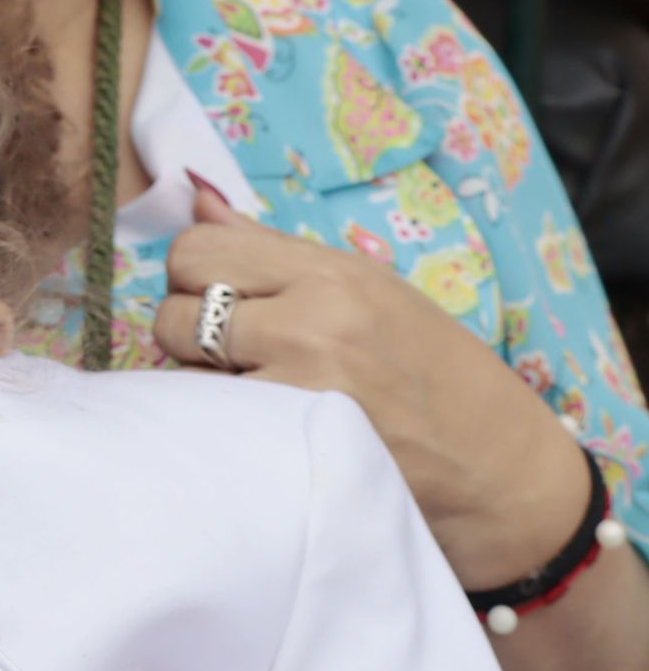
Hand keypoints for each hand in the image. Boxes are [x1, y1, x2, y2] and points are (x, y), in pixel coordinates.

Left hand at [156, 184, 588, 583]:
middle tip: (232, 360)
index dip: (192, 278)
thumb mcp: (366, 289)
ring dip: (203, 393)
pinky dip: (223, 435)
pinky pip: (213, 431)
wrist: (499, 470)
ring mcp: (303, 388)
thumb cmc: (434, 373)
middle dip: (184, 338)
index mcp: (328, 272)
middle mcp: (312, 321)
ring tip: (256, 401)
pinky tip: (265, 439)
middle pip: (172, 315)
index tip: (217, 303)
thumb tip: (195, 200)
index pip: (195, 249)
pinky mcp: (299, 448)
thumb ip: (271, 250)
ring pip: (184, 380)